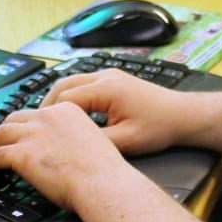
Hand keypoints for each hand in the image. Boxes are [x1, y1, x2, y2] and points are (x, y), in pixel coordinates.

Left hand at [0, 101, 131, 209]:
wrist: (102, 182)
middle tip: (2, 141)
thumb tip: (62, 149)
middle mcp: (48, 117)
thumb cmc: (103, 170)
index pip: (38, 113)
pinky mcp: (22, 153)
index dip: (27, 124)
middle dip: (7, 130)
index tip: (24, 132)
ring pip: (1, 133)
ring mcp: (33, 133)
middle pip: (16, 118)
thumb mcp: (91, 141)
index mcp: (66, 110)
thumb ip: (73, 137)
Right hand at [41, 68, 197, 156]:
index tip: (40, 132)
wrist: (183, 115)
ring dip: (59, 100)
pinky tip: (71, 115)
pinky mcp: (113, 80)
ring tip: (50, 122)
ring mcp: (109, 75)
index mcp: (107, 88)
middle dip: (48, 106)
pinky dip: (72, 97)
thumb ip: (96, 141)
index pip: (65, 98)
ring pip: (72, 82)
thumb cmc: (159, 127)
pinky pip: (84, 84)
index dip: (49, 115)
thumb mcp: (126, 141)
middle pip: (63, 85)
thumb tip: (69, 146)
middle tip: (38, 126)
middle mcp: (106, 76)